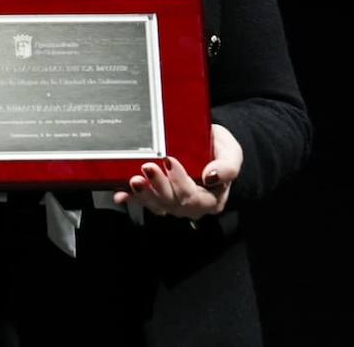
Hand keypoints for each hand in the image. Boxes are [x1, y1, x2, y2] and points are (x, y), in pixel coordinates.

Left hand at [112, 124, 242, 219]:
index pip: (193, 197)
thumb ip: (227, 167)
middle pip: (172, 203)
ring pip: (157, 205)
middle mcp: (191, 206)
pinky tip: (121, 194)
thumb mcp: (232, 154)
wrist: (210, 147)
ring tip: (133, 180)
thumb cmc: (221, 151)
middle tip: (147, 167)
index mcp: (211, 199)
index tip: (169, 160)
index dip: (179, 181)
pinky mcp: (159, 197)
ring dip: (143, 194)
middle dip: (158, 186)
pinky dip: (132, 199)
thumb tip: (209, 176)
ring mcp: (174, 203)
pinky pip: (145, 202)